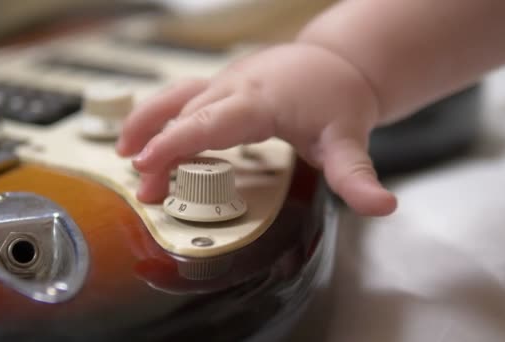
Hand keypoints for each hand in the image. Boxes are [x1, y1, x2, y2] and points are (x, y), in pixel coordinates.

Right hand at [117, 43, 396, 215]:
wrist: (338, 62)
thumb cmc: (338, 98)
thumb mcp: (348, 139)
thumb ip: (356, 176)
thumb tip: (381, 205)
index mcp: (259, 100)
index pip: (207, 123)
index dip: (173, 145)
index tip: (146, 167)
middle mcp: (235, 87)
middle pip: (185, 116)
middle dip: (158, 151)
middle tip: (145, 191)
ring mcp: (225, 82)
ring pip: (175, 97)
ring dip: (146, 123)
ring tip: (124, 154)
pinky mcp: (223, 84)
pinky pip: (182, 96)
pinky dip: (159, 115)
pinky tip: (145, 133)